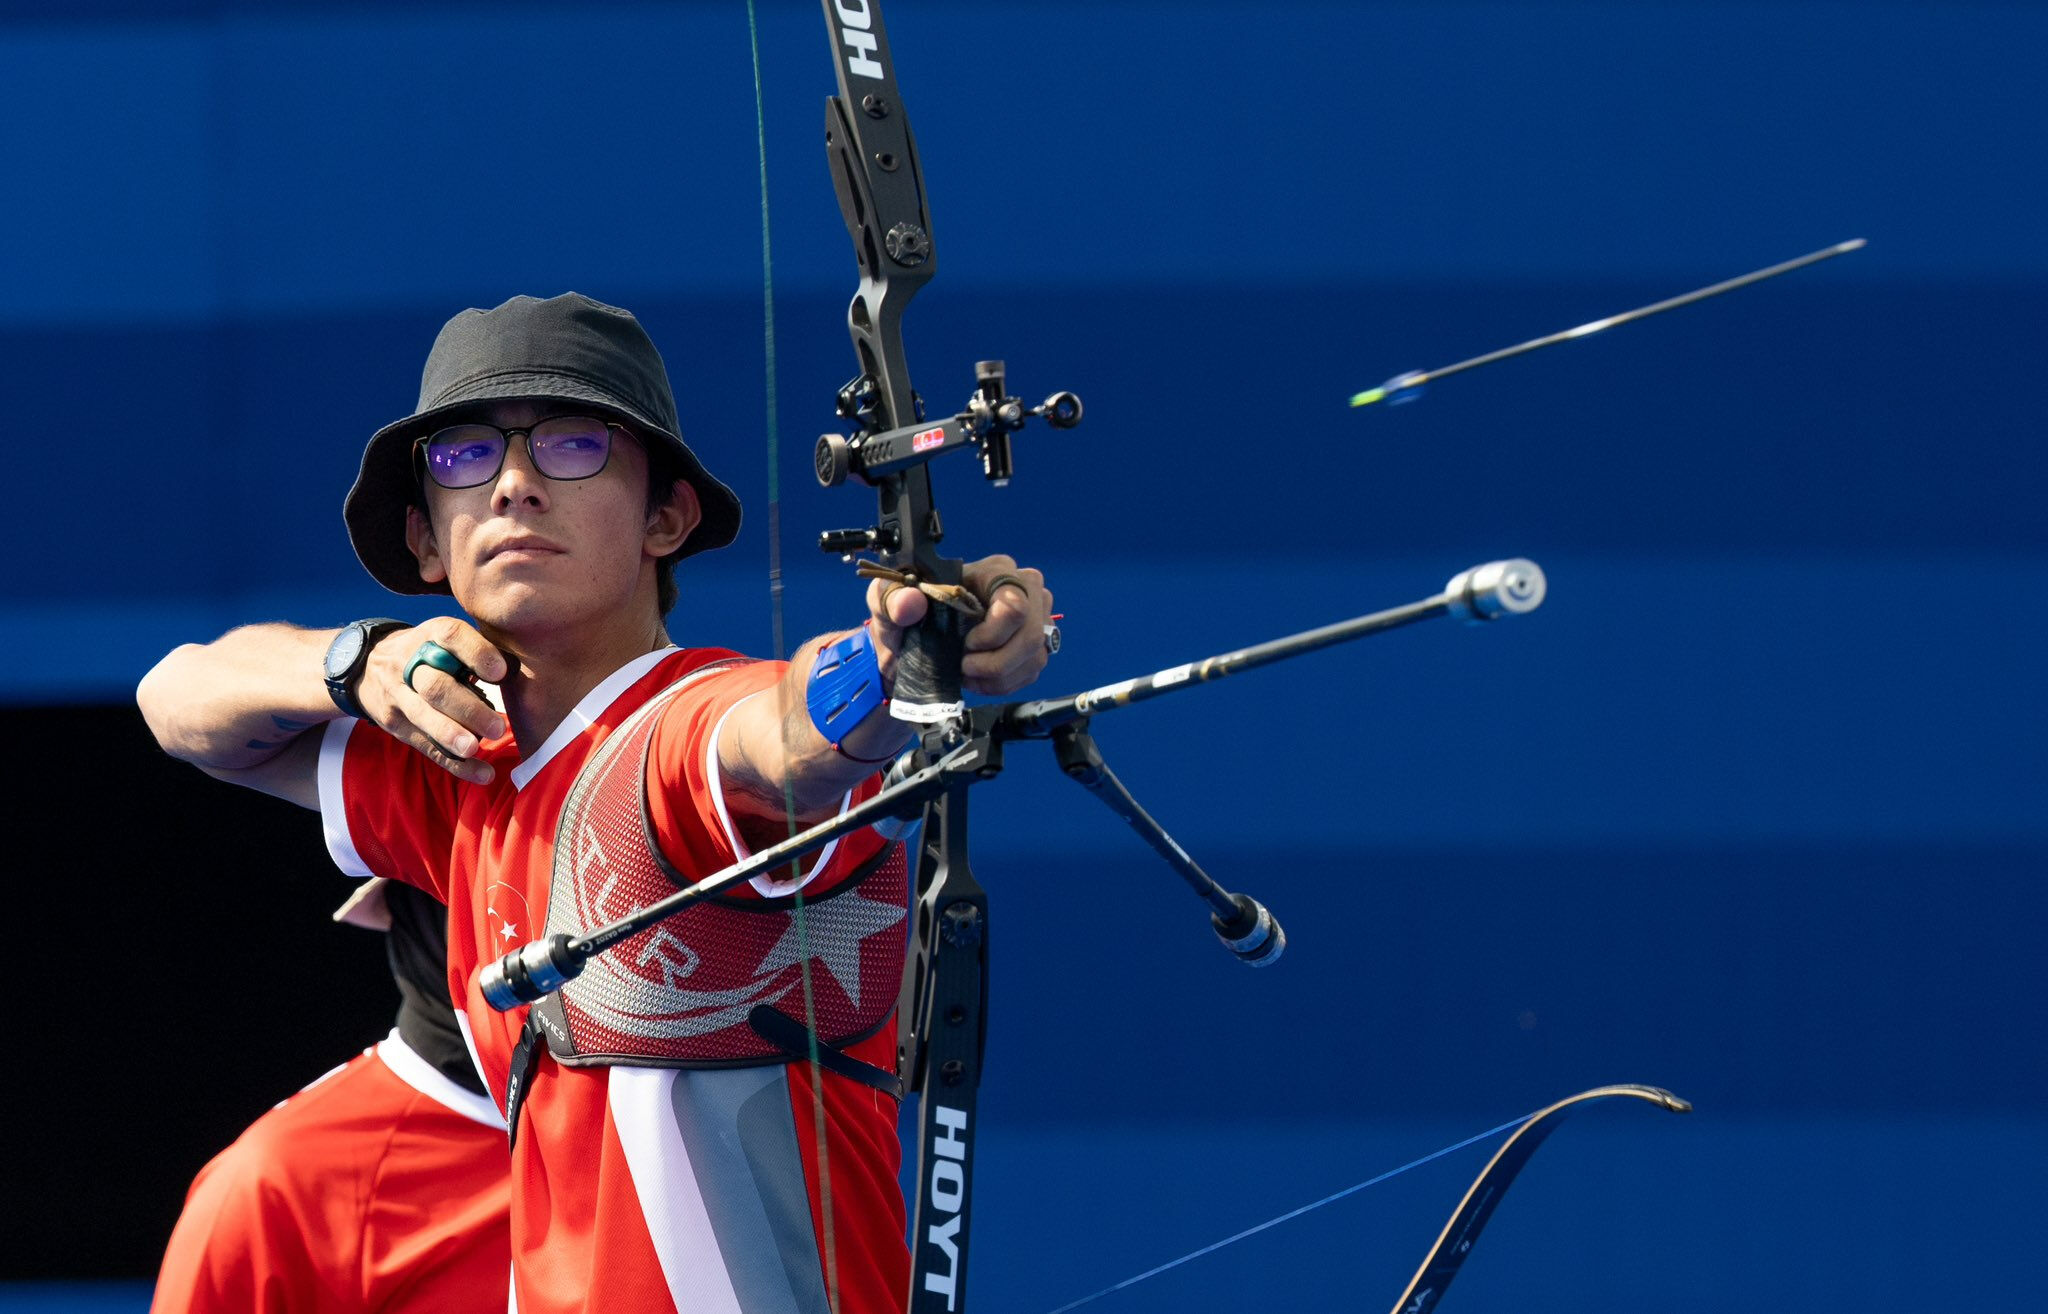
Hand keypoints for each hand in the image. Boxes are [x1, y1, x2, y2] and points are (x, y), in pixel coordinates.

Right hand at [358, 618, 509, 783]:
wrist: (368, 663)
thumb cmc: (429, 651)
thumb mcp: (445, 638)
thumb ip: (478, 650)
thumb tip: (518, 671)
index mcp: (430, 635)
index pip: (451, 636)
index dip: (476, 653)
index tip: (500, 673)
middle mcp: (409, 663)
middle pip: (435, 686)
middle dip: (467, 708)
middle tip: (497, 727)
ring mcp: (398, 695)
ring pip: (424, 717)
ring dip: (451, 735)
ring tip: (475, 748)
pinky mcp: (395, 724)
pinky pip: (426, 746)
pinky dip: (455, 764)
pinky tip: (482, 774)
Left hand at [864, 554, 1053, 696]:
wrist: (908, 648)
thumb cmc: (904, 619)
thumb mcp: (888, 604)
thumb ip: (893, 598)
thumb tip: (911, 601)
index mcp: (994, 570)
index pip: (1014, 603)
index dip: (991, 634)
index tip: (965, 644)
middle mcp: (1024, 588)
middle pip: (1031, 633)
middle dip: (996, 661)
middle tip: (965, 665)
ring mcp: (1034, 617)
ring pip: (1034, 655)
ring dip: (999, 675)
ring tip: (968, 672)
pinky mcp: (1034, 644)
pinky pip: (1032, 670)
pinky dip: (1004, 683)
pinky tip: (979, 679)